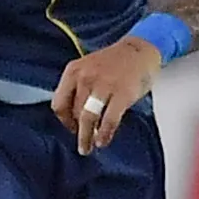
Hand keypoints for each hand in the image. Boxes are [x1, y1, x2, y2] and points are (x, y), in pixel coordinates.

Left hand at [52, 37, 162, 154]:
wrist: (140, 50)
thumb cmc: (114, 62)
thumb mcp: (88, 68)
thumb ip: (78, 88)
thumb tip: (75, 118)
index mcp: (73, 71)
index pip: (59, 103)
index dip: (64, 120)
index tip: (71, 128)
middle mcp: (85, 77)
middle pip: (75, 113)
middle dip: (78, 130)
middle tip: (83, 143)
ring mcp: (103, 85)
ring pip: (88, 119)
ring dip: (87, 137)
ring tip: (88, 147)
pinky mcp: (122, 94)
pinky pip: (108, 121)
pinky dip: (104, 134)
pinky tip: (103, 141)